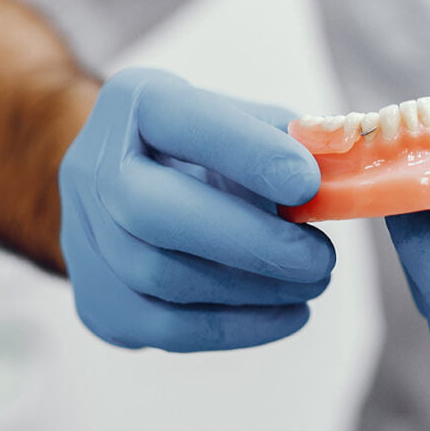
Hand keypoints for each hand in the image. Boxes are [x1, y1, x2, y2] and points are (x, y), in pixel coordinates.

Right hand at [59, 68, 334, 351]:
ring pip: (161, 277)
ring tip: (314, 280)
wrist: (129, 188)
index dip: (246, 152)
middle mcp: (93, 168)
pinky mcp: (98, 301)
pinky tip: (290, 314)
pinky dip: (238, 326)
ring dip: (253, 287)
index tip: (309, 182)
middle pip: (152, 212)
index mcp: (135, 103)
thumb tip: (344, 165)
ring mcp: (85, 239)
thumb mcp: (243, 120)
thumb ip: (291, 137)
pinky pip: (166, 327)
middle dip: (249, 240)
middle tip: (321, 257)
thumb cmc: (205, 148)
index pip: (181, 120)